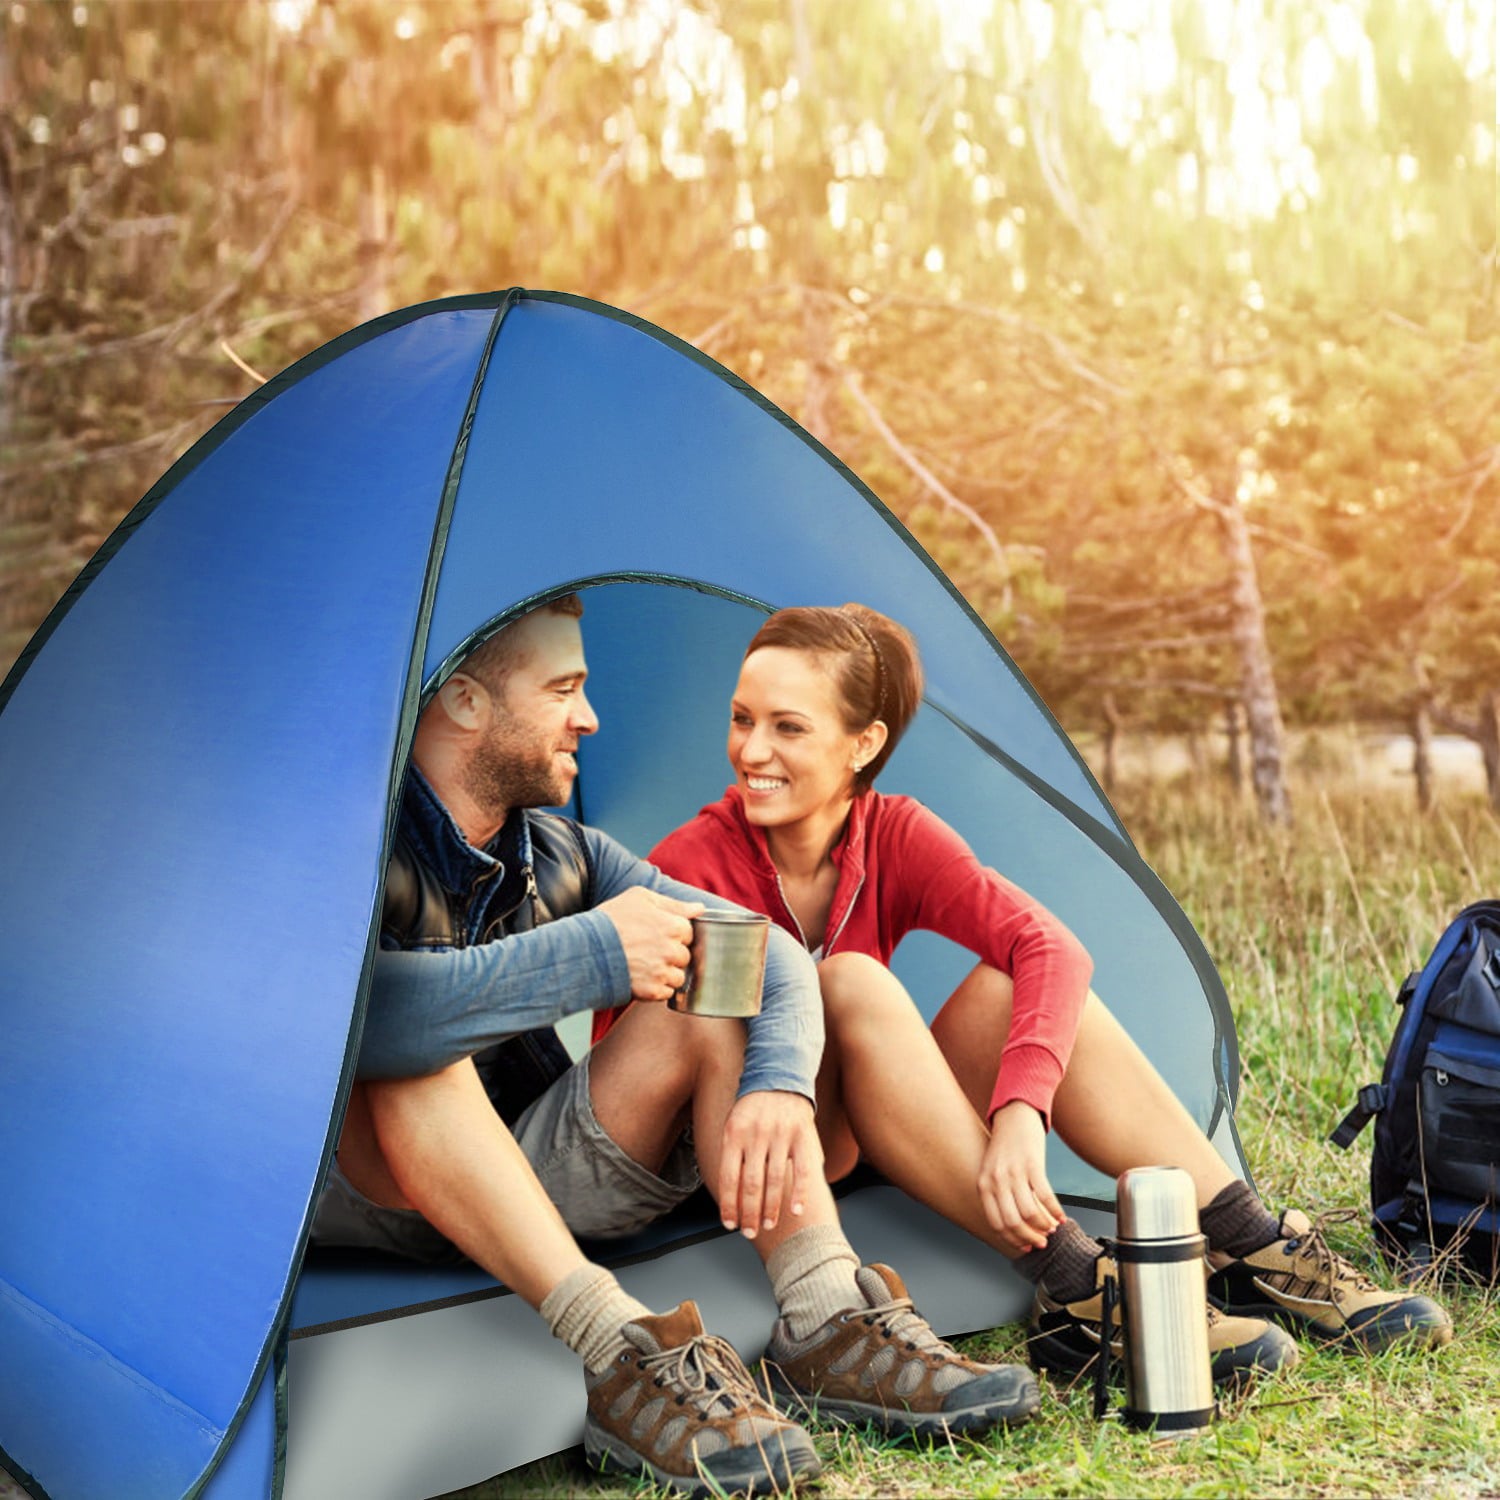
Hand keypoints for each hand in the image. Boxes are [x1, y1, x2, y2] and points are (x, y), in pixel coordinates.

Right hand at [597, 887, 702, 1001]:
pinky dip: (657, 988)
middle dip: (672, 954)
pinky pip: (666, 993)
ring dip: (667, 973)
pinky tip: (642, 978)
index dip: (675, 933)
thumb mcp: (640, 898)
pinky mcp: (652, 991)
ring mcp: (662, 972)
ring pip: (679, 977)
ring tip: (645, 966)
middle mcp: (672, 950)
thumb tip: (699, 908)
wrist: (584, 948)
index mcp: (674, 925)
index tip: (659, 934)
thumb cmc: (611, 919)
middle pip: (685, 956)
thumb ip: (674, 903)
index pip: (689, 933)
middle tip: (650, 950)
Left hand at [717, 1091, 821, 1238]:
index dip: (728, 1204)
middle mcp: (757, 1134)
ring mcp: (781, 1134)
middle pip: (752, 1183)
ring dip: (771, 1208)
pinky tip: (796, 1210)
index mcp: (734, 1133)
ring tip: (767, 1224)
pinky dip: (800, 1192)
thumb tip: (727, 1195)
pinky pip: (803, 1170)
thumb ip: (732, 1155)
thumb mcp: (733, 1124)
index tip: (729, 1224)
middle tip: (749, 1232)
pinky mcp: (803, 1135)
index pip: (728, 1177)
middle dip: (749, 1213)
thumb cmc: (752, 1110)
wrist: (780, 1077)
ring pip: (775, 1180)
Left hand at [979, 1101, 1063, 1253]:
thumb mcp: (992, 1171)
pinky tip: (1061, 1217)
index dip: (1013, 1240)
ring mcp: (1014, 1172)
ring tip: (1052, 1229)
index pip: (996, 1224)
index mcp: (983, 1185)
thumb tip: (1017, 1225)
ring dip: (1044, 1226)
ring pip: (1030, 1213)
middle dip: (1030, 1238)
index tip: (1025, 1247)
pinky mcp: (1033, 1165)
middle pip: (1014, 1223)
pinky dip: (1055, 1211)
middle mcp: (996, 1180)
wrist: (1014, 1115)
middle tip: (1041, 1242)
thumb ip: (999, 1195)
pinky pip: (1046, 1196)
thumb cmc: (1004, 1145)